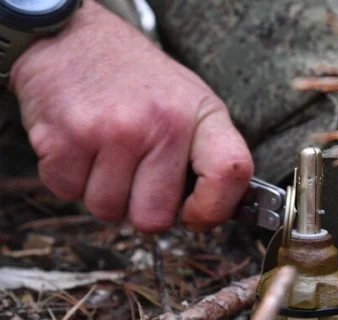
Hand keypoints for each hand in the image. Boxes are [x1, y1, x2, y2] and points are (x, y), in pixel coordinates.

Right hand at [10, 0, 252, 232]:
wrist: (73, 36)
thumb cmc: (140, 83)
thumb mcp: (192, 104)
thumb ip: (210, 156)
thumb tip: (211, 214)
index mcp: (200, 115)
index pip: (230, 174)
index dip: (214, 209)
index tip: (195, 214)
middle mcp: (160, 123)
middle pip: (153, 218)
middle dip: (141, 207)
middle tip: (136, 174)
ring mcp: (110, 131)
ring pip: (107, 210)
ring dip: (103, 192)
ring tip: (106, 154)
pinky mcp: (62, 137)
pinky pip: (67, 192)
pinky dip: (69, 178)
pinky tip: (79, 147)